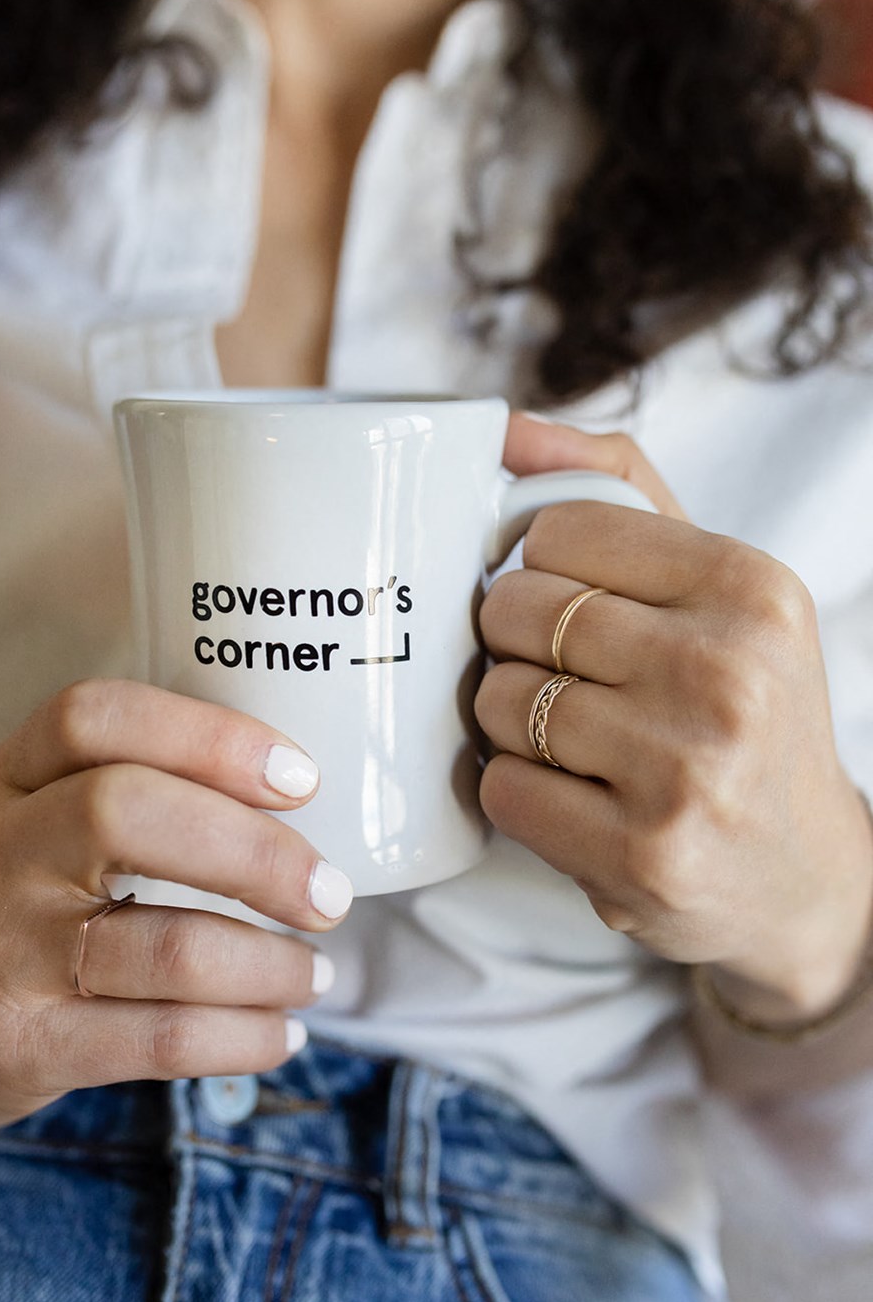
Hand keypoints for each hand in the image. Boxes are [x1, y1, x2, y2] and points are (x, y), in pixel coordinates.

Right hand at [0, 681, 349, 1127]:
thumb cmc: (8, 895)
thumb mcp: (36, 814)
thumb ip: (135, 785)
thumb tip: (298, 799)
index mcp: (8, 776)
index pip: (96, 719)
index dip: (209, 736)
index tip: (300, 778)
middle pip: (129, 815)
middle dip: (257, 854)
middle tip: (329, 893)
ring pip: (169, 947)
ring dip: (273, 965)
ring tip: (315, 972)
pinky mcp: (21, 1045)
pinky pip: (164, 1041)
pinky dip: (247, 1037)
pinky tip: (280, 1032)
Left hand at [475, 413, 872, 1020]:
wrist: (802, 873)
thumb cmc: (743, 711)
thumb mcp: (718, 588)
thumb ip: (618, 490)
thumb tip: (506, 428)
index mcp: (750, 588)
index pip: (556, 534)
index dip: (537, 570)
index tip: (566, 605)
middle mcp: (727, 673)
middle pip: (516, 612)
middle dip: (515, 645)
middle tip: (563, 676)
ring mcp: (685, 771)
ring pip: (498, 700)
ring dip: (510, 721)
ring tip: (570, 739)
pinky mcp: (641, 855)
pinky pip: (502, 787)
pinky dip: (516, 790)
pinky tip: (571, 795)